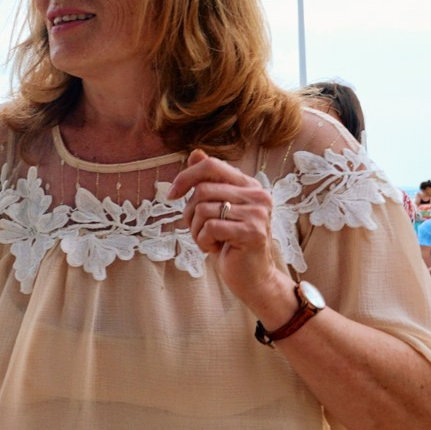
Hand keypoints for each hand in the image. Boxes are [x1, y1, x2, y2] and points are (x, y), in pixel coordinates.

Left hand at [171, 151, 294, 322]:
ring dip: (196, 229)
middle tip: (198, 229)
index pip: (212, 165)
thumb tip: (195, 152)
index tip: (172, 194)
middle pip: (202, 189)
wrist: (252, 277)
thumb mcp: (216, 209)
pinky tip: (215, 249)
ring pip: (203, 209)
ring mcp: (258, 214)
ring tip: (209, 240)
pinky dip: (203, 241)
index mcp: (250, 185)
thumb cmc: (230, 242)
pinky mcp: (252, 233)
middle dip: (189, 212)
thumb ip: (208, 181)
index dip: (186, 176)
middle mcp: (258, 195)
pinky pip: (209, 227)